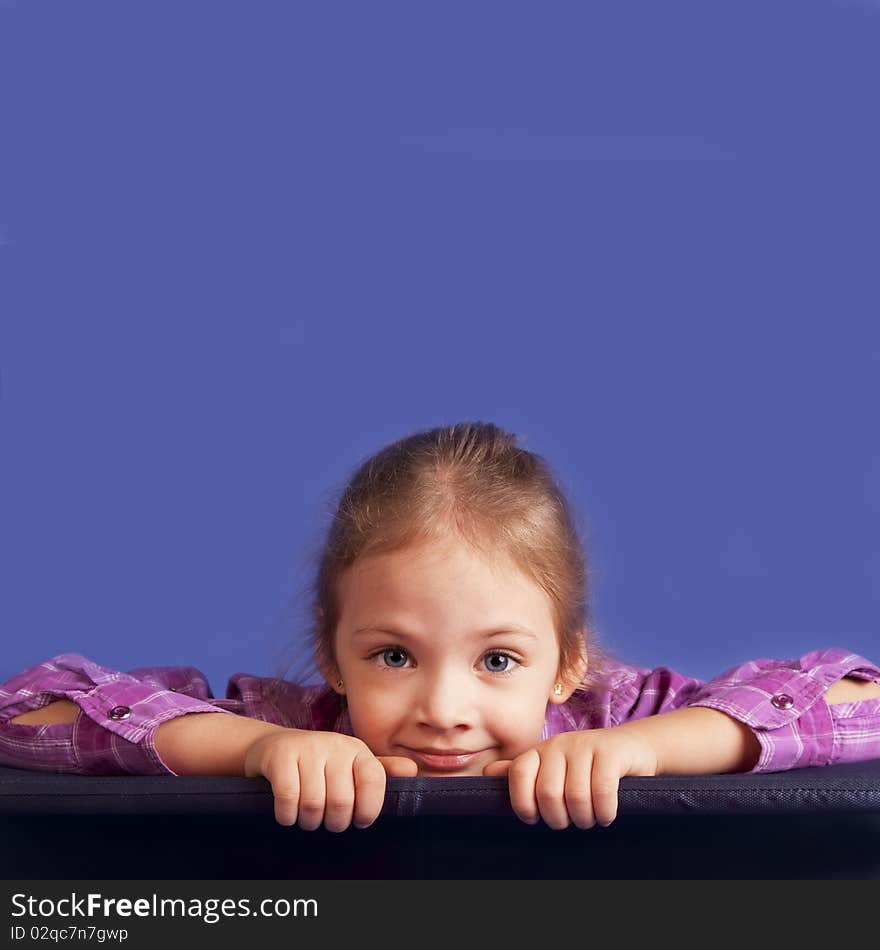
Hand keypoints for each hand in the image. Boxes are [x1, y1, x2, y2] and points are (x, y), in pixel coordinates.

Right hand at [244, 729, 416, 831]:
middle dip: (335, 823)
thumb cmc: (320, 762)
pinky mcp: (280, 757)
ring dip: (309, 822)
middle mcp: (334, 745)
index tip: (360, 821)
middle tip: (329, 822)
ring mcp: (306, 749)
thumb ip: (380, 771)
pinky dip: (287, 815)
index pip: (373, 780)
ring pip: (314, 804)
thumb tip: (413, 771)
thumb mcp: (351, 763)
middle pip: (342, 801)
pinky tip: (288, 815)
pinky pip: (288, 798)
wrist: (274, 747)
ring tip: (308, 819)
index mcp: (357, 749)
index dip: (369, 809)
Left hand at [482, 727, 657, 829]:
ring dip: (584, 818)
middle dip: (559, 819)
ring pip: (575, 796)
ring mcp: (585, 746)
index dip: (523, 803)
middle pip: (548, 793)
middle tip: (570, 822)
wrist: (632, 747)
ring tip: (590, 819)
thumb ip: (521, 771)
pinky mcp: (610, 752)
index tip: (535, 818)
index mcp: (540, 751)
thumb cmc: (587, 765)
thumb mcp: (552, 766)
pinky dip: (604, 812)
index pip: (518, 774)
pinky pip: (602, 790)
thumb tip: (486, 774)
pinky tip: (606, 815)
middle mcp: (559, 745)